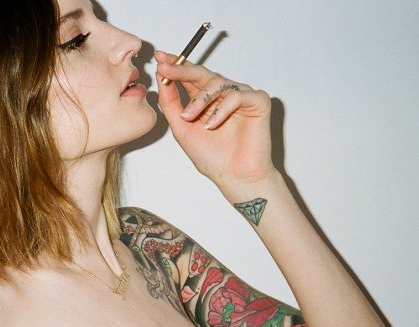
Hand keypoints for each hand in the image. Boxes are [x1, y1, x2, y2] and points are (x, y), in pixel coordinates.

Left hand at [155, 51, 276, 191]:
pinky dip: (221, 109)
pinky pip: (237, 95)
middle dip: (181, 69)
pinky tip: (212, 125)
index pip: (189, 76)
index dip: (175, 65)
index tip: (159, 58)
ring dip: (199, 100)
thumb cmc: (212, 157)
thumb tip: (161, 80)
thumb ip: (171, 105)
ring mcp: (241, 96)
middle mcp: (222, 94)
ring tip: (189, 118)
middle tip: (165, 68)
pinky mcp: (258, 101)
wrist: (234, 176)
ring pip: (217, 83)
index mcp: (204, 99)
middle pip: (201, 73)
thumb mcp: (182, 129)